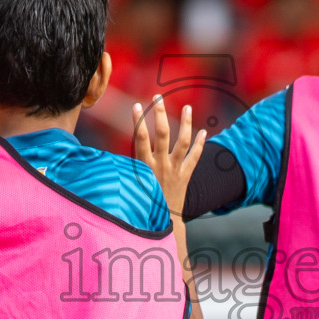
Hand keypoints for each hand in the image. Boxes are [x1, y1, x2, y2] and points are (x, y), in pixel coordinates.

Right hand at [133, 95, 206, 218]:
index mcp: (144, 166)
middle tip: (158, 97)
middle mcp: (160, 165)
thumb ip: (130, 165)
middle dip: (159, 114)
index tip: (136, 105)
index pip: (140, 139)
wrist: (162, 221)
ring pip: (183, 142)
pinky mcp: (186, 175)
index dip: (138, 122)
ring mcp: (175, 170)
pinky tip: (204, 131)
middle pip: (162, 134)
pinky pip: (195, 157)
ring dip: (186, 123)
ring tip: (187, 107)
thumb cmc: (142, 201)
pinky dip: (200, 144)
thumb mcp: (132, 182)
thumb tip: (114, 152)